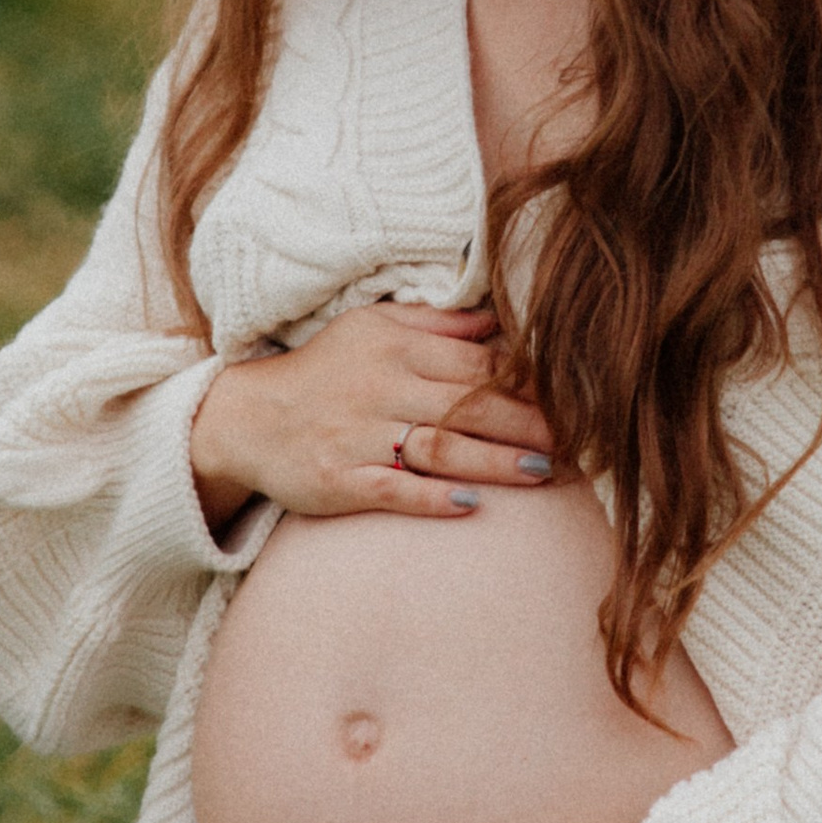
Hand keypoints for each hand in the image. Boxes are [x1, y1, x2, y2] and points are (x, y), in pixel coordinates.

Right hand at [190, 302, 554, 533]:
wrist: (247, 418)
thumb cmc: (324, 370)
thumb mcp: (373, 328)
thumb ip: (438, 324)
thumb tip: (501, 318)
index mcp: (396, 348)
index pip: (475, 362)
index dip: (526, 382)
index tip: (571, 398)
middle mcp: (380, 388)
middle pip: (466, 404)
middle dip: (524, 423)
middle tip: (574, 441)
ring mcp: (358, 436)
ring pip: (438, 447)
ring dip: (492, 461)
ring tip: (541, 472)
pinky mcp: (338, 479)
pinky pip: (391, 489)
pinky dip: (430, 497)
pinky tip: (470, 504)